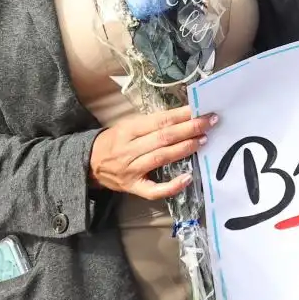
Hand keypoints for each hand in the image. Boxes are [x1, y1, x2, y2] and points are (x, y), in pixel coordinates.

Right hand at [88, 105, 216, 199]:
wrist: (89, 164)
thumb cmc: (113, 141)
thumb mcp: (127, 126)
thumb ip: (151, 123)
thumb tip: (183, 116)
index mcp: (128, 130)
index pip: (159, 121)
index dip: (181, 115)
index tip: (200, 109)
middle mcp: (129, 149)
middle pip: (163, 138)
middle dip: (189, 129)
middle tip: (209, 122)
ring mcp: (131, 170)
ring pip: (161, 158)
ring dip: (184, 148)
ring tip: (203, 140)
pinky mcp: (133, 188)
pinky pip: (154, 190)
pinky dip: (171, 185)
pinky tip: (187, 178)